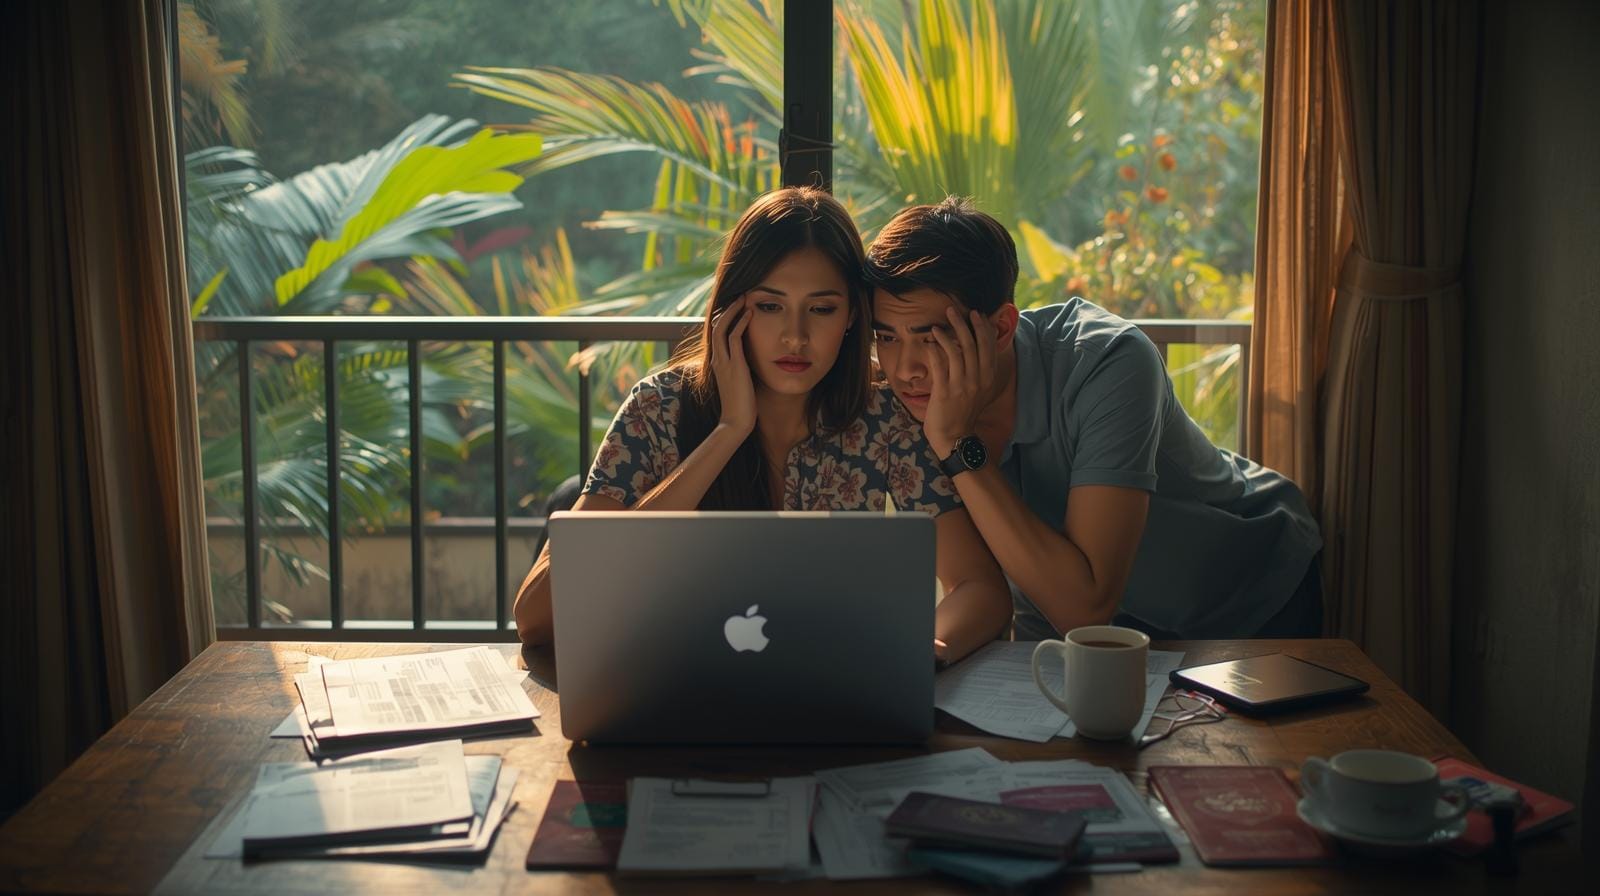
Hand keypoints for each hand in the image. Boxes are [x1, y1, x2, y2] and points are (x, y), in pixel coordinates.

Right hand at [711, 295, 756, 434]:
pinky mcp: (734, 365)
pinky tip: (749, 314)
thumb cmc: (741, 405)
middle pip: (716, 326)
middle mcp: (718, 360)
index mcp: (718, 363)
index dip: (724, 318)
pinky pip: (734, 338)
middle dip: (727, 309)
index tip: (736, 307)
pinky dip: (741, 323)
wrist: (736, 422)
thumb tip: (751, 360)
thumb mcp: (740, 382)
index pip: (717, 334)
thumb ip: (742, 368)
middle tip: (739, 296)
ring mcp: (724, 362)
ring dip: (732, 311)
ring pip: (722, 328)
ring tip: (743, 298)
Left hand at [923, 307, 997, 455]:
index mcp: (988, 378)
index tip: (975, 314)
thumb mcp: (980, 390)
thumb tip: (980, 347)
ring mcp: (961, 386)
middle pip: (972, 344)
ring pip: (956, 351)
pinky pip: (940, 364)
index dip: (982, 328)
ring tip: (938, 324)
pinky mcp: (944, 391)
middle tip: (952, 310)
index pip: (988, 346)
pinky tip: (930, 341)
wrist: (954, 437)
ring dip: (947, 334)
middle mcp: (977, 380)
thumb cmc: (964, 411)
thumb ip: (981, 369)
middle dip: (963, 324)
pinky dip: (935, 349)